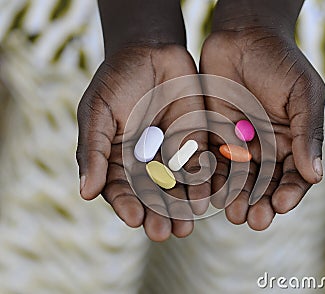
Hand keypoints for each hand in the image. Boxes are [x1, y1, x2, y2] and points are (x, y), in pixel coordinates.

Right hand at [76, 45, 209, 240]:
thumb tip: (85, 193)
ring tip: (184, 228)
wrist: (153, 51)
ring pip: (177, 188)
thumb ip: (93, 150)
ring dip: (180, 208)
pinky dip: (203, 183)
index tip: (134, 219)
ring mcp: (171, 154)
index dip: (126, 205)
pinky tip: (205, 200)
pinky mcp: (196, 142)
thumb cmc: (118, 80)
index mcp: (117, 159)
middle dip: (156, 214)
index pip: (121, 189)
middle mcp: (145, 162)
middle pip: (151, 196)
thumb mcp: (98, 112)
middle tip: (162, 232)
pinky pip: (200, 167)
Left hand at [200, 4, 324, 230]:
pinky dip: (212, 179)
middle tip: (255, 220)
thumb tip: (315, 176)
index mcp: (292, 140)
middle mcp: (265, 146)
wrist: (242, 35)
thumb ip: (308, 133)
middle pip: (264, 184)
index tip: (283, 204)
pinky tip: (211, 194)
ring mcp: (238, 142)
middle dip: (261, 202)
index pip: (293, 175)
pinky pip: (212, 161)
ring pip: (237, 179)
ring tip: (234, 214)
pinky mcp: (212, 135)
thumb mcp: (304, 93)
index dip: (290, 191)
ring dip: (236, 198)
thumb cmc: (280, 61)